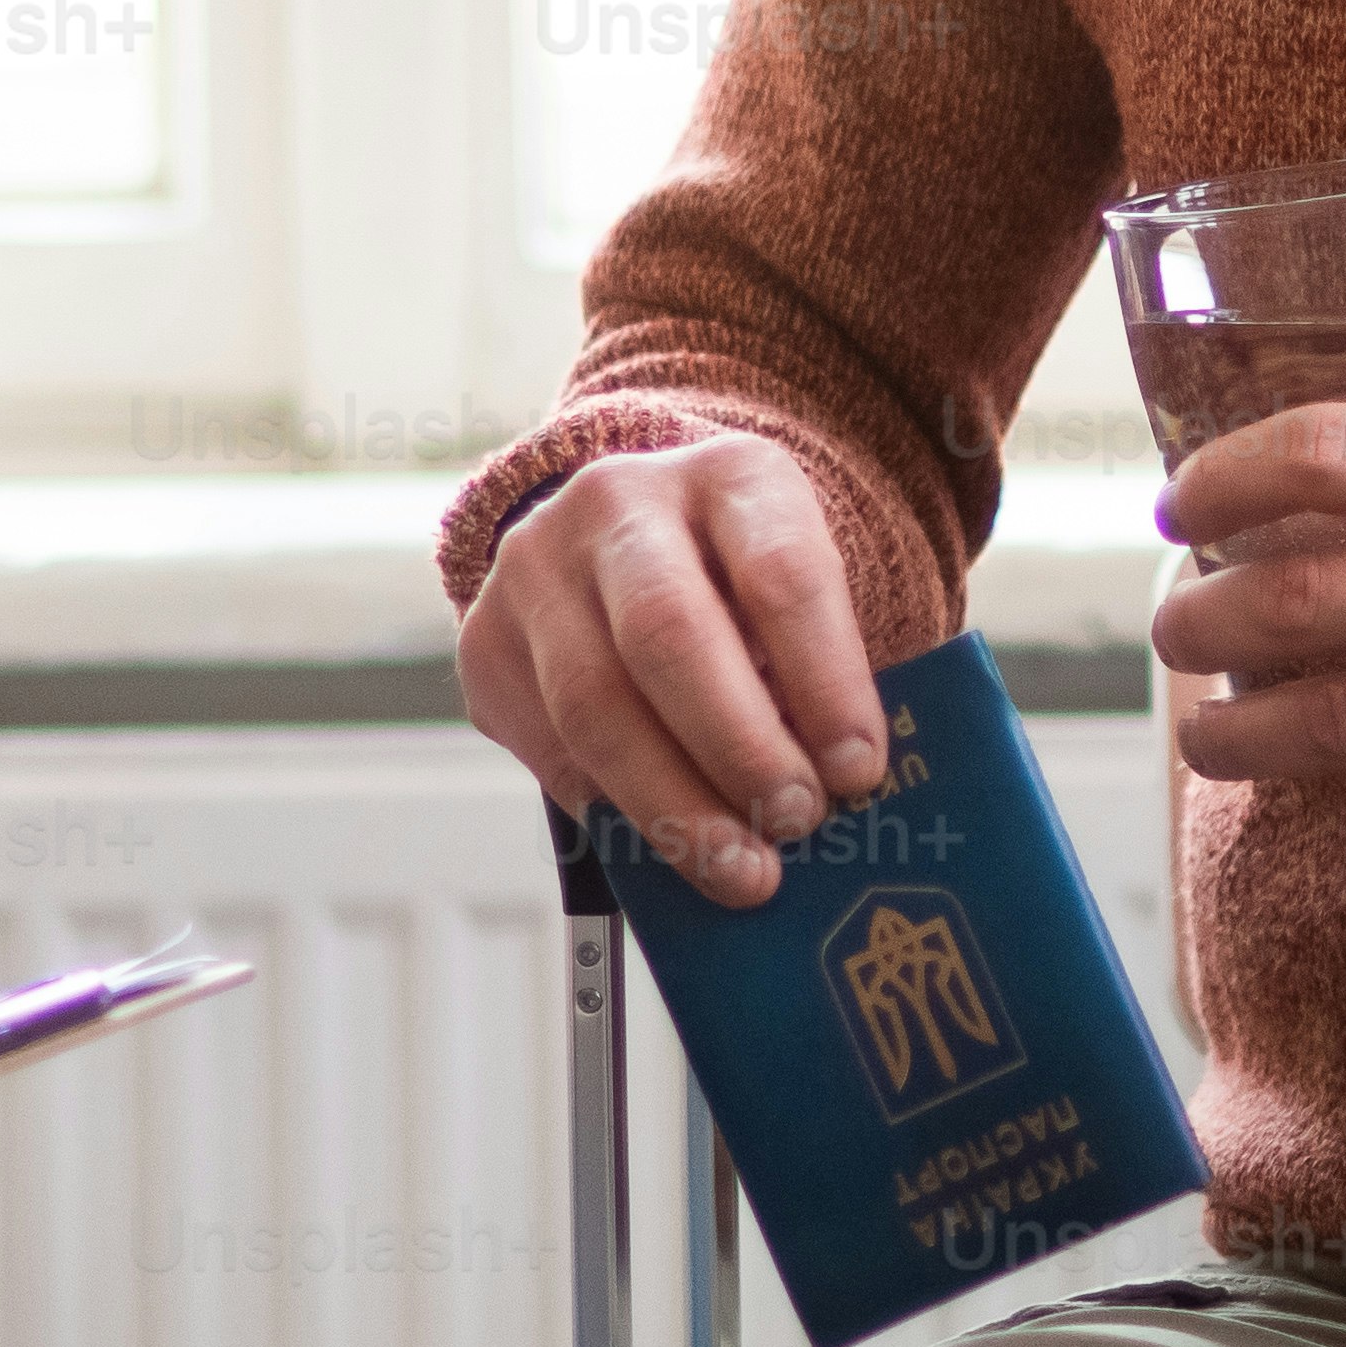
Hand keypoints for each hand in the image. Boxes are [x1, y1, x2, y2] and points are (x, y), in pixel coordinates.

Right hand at [457, 437, 893, 908]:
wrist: (631, 533)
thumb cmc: (748, 584)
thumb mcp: (801, 588)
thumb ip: (822, 673)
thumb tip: (844, 800)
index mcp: (729, 475)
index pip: (779, 573)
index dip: (824, 681)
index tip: (858, 772)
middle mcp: (618, 503)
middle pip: (667, 632)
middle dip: (737, 746)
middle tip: (794, 822)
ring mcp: (536, 567)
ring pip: (594, 704)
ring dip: (672, 806)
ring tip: (741, 871)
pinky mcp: (487, 639)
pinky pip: (549, 748)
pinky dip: (615, 812)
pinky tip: (668, 848)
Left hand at [1143, 405, 1345, 791]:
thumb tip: (1326, 498)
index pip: (1327, 450)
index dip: (1227, 477)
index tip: (1182, 505)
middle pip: (1290, 595)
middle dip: (1205, 622)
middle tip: (1181, 632)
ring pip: (1316, 716)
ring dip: (1236, 729)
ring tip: (1212, 730)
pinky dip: (1332, 788)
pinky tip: (1311, 782)